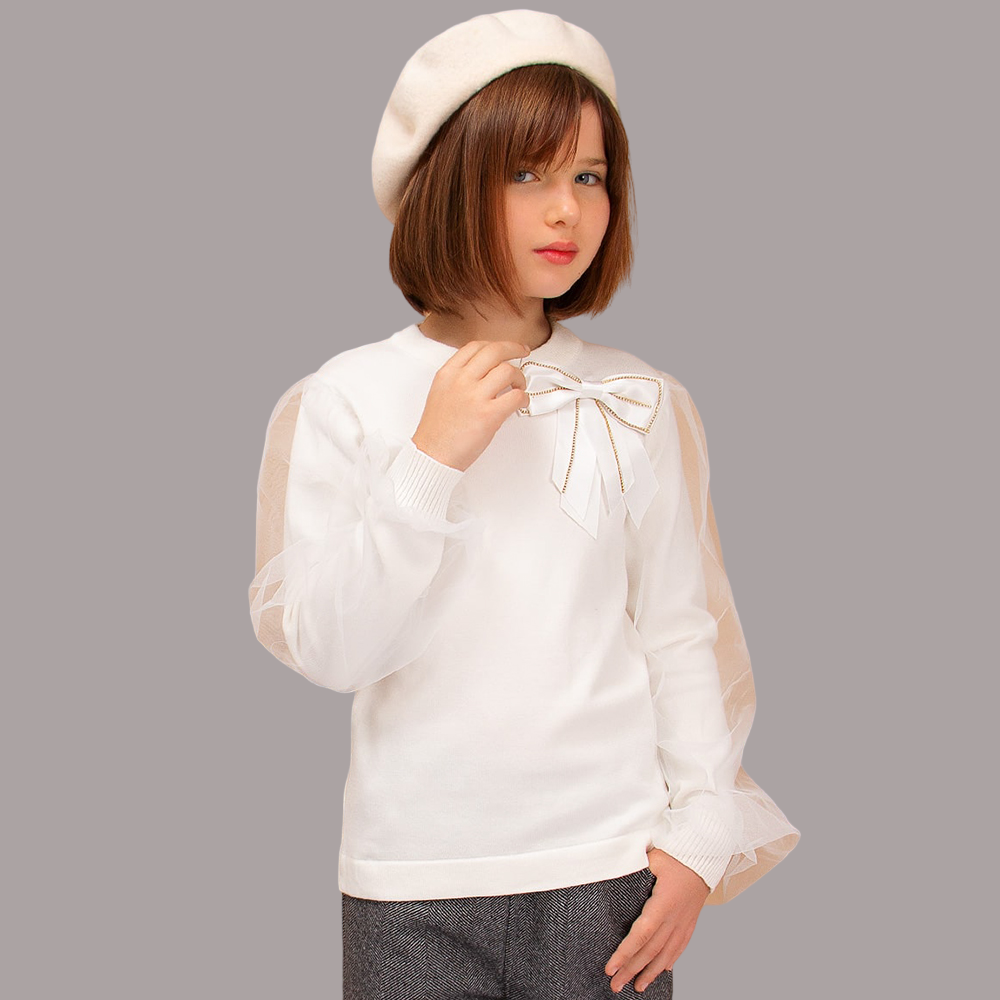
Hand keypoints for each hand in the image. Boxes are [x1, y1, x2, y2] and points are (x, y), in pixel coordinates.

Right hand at [411, 340, 529, 471]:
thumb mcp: (440, 392)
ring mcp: (475, 397)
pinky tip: (520, 403)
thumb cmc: (437, 430)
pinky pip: (516, 396)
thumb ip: (459, 378)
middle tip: (523, 352)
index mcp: (447, 374)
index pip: (476, 346)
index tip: (507, 347)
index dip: (496, 344)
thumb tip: (485, 371)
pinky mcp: (488, 415)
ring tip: (518, 387)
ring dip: (519, 377)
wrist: (432, 455)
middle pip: (494, 351)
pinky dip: (523, 398)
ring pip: (508, 371)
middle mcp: (461, 381)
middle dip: (514, 348)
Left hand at [604, 848, 710, 993]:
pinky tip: (661, 970)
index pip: (641, 934)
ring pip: (665, 954)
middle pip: (650, 951)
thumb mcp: (654, 857)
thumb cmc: (678, 855)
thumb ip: (634, 865)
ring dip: (649, 972)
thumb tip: (613, 866)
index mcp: (663, 903)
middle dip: (631, 970)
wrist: (707, 858)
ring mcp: (683, 923)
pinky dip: (668, 961)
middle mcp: (674, 918)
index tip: (611, 968)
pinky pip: (679, 947)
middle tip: (615, 985)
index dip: (625, 953)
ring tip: (637, 987)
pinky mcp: (689, 923)